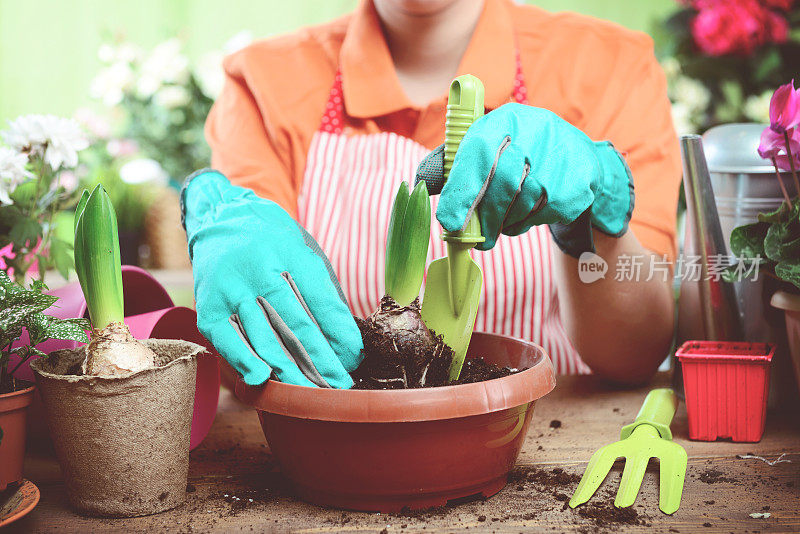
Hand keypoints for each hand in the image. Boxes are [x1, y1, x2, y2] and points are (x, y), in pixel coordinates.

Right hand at [181, 170, 361, 387]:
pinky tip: (264, 378)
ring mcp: (232, 288)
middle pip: (297, 324)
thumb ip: (322, 291)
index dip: (341, 334)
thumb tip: (345, 341)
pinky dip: (245, 360)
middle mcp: (261, 270)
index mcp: (292, 254)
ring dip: (291, 370)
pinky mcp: (209, 305)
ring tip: (312, 391)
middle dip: (322, 361)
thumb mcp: (304, 252)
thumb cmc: (273, 243)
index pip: (323, 301)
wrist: (220, 217)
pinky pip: (228, 338)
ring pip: (265, 336)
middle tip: (340, 385)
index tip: (354, 358)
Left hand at [415, 103, 633, 256]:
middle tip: (474, 239)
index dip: (461, 190)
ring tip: (502, 220)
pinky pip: (541, 216)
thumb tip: (420, 182)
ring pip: (522, 204)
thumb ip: (455, 164)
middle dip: (484, 218)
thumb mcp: (488, 145)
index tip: (449, 222)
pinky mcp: (575, 185)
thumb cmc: (518, 153)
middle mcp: (535, 131)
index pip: (478, 152)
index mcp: (506, 119)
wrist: (577, 157)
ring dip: (506, 222)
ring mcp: (559, 158)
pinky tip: (526, 214)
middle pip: (502, 185)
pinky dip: (526, 223)